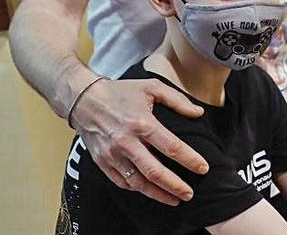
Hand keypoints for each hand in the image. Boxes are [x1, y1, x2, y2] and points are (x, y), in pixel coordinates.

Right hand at [70, 78, 207, 204]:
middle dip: (175, 186)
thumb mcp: (151, 87)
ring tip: (174, 199)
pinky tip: (151, 191)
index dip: (189, 160)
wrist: (83, 100)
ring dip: (157, 194)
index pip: (171, 147)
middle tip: (189, 194)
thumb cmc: (121, 92)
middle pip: (154, 171)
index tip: (203, 168)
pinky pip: (122, 182)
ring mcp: (112, 154)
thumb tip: (199, 113)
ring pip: (137, 182)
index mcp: (142, 123)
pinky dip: (138, 189)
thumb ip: (177, 100)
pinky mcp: (102, 162)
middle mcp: (126, 142)